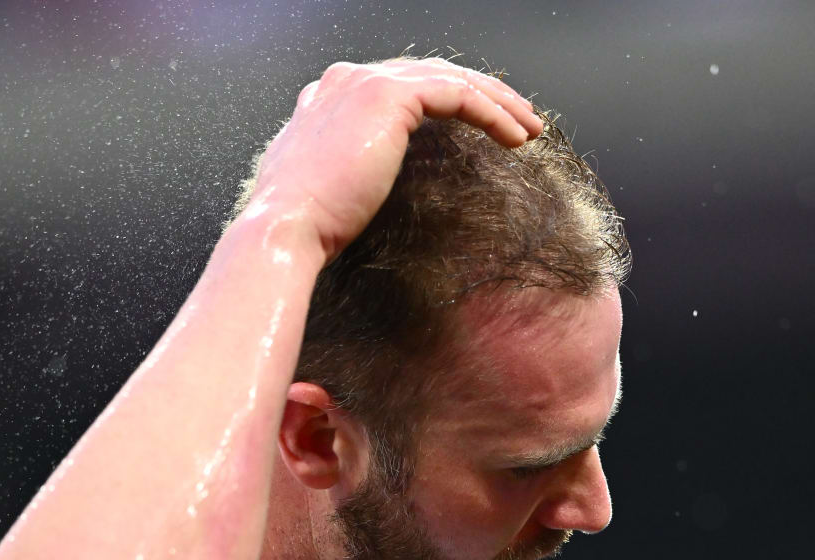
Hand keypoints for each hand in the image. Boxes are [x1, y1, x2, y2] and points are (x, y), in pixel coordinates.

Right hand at [242, 58, 542, 264]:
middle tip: (520, 121)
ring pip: (451, 79)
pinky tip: (516, 137)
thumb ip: (346, 172)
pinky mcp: (388, 96)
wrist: (285, 229)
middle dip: (482, 95)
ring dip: (498, 102)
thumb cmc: (303, 229)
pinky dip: (492, 113)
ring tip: (530, 128)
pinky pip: (457, 95)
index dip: (447, 102)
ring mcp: (365, 82)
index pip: (403, 87)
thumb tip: (362, 187)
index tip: (481, 128)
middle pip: (432, 75)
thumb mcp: (326, 192)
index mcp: (328, 98)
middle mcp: (345, 79)